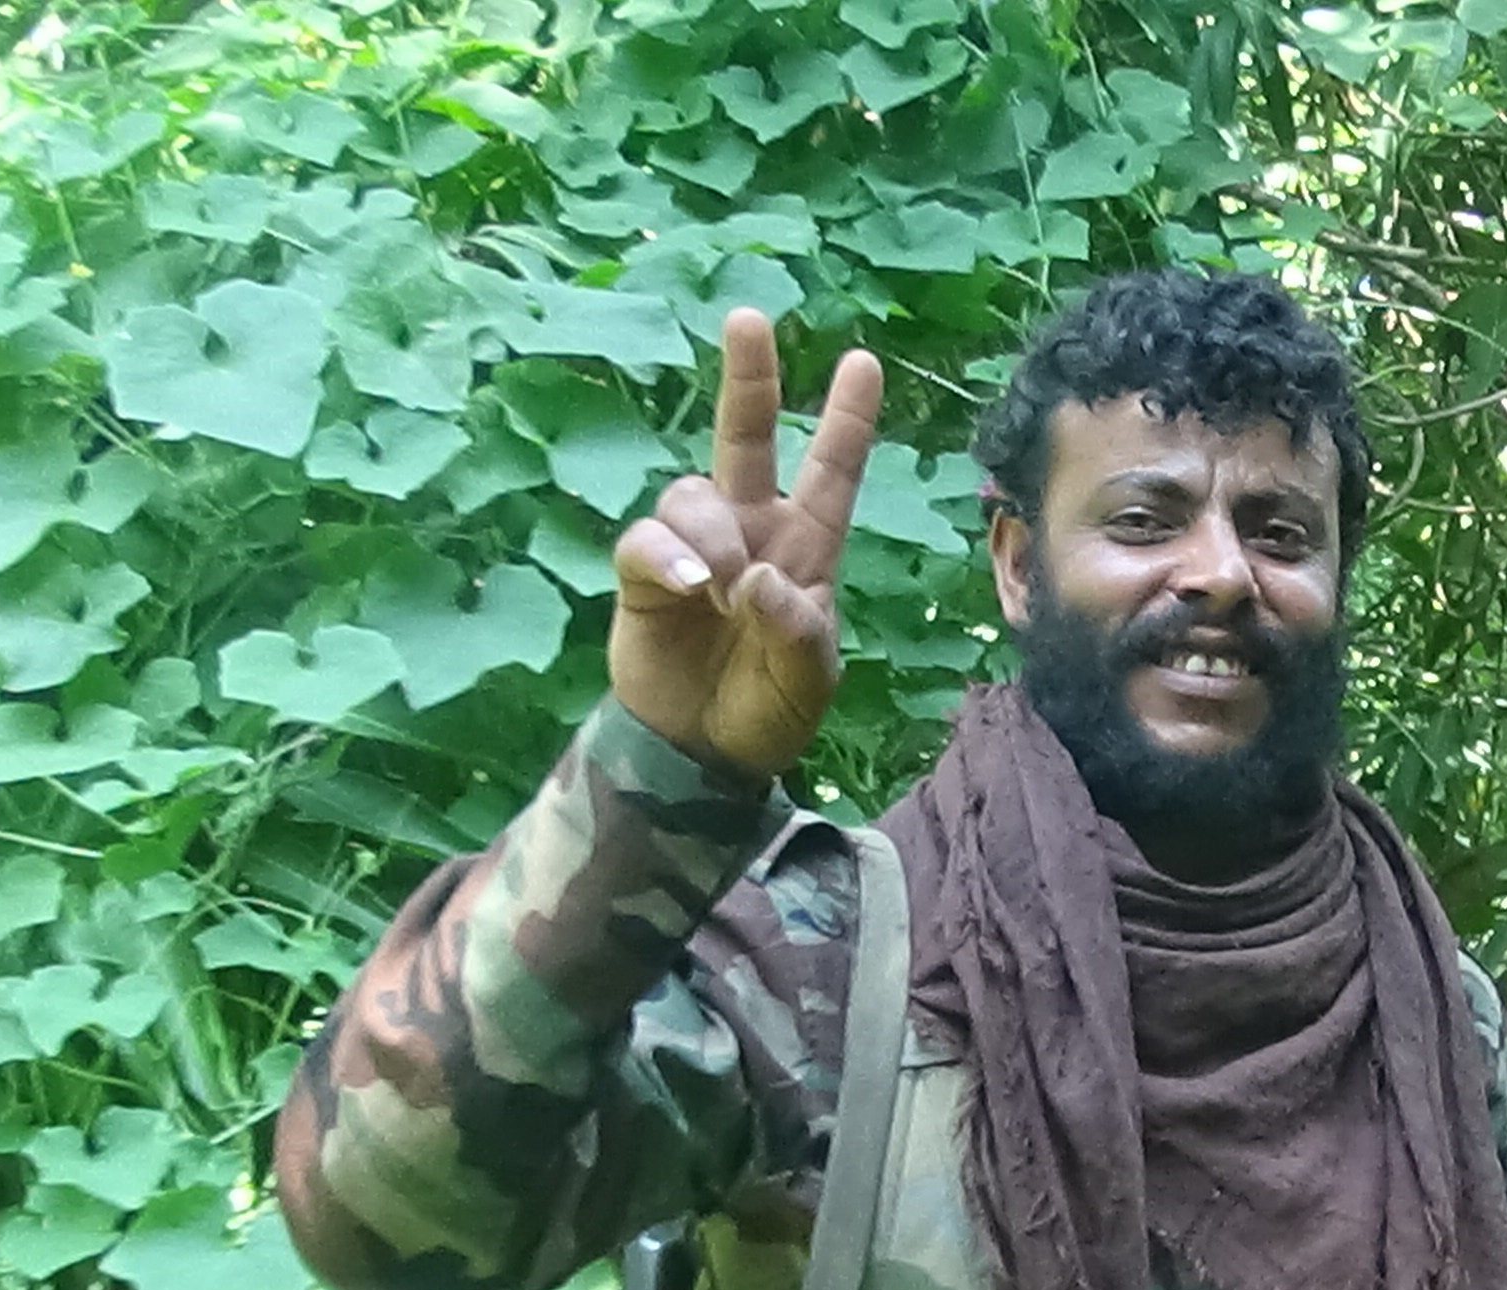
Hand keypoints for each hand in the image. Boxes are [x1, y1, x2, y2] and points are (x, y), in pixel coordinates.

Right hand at [608, 305, 883, 779]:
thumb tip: (759, 579)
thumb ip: (798, 632)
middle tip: (749, 320)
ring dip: (711, 534)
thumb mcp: (808, 680)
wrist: (702, 753)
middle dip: (748, 378)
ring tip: (721, 590)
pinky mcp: (643, 572)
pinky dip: (669, 557)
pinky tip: (690, 586)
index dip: (846, 421)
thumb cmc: (768, 709)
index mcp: (805, 548)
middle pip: (744, 438)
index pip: (830, 473)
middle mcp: (750, 530)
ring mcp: (695, 547)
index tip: (863, 362)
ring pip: (692, 494)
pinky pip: (646, 539)